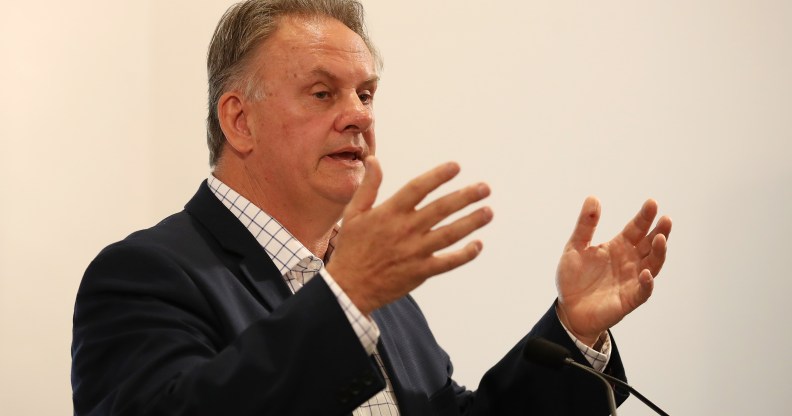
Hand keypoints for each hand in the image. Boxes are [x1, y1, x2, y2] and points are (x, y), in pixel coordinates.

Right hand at [326, 156, 492, 315]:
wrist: (349, 287)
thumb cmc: (352, 247)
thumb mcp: (354, 213)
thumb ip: (369, 186)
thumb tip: (374, 160)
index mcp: (389, 213)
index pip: (418, 188)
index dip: (438, 176)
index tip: (456, 167)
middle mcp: (405, 230)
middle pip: (441, 209)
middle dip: (465, 197)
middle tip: (484, 188)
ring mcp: (414, 252)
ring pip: (449, 234)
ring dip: (471, 222)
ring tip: (488, 212)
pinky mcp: (421, 272)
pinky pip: (448, 262)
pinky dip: (465, 255)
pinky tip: (478, 245)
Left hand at [556, 197, 671, 345]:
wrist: (569, 309)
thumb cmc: (574, 278)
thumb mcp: (575, 247)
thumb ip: (585, 225)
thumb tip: (593, 198)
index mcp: (618, 247)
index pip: (636, 229)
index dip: (644, 217)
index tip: (652, 203)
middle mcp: (630, 261)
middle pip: (650, 244)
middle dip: (659, 232)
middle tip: (665, 219)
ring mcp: (632, 280)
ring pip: (652, 265)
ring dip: (658, 253)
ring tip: (660, 239)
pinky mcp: (629, 299)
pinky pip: (643, 291)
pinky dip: (647, 283)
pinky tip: (646, 273)